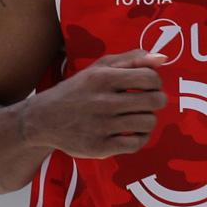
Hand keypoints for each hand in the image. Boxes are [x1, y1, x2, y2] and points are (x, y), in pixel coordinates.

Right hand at [20, 50, 167, 158]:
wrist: (42, 120)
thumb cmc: (78, 89)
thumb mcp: (100, 67)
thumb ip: (132, 59)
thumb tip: (163, 58)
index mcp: (104, 78)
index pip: (151, 78)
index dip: (155, 81)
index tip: (148, 85)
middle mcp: (103, 102)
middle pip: (155, 101)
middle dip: (157, 100)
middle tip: (148, 102)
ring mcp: (101, 127)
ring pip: (148, 122)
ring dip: (149, 119)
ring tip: (139, 116)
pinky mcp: (99, 148)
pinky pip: (137, 144)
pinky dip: (141, 137)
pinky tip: (133, 132)